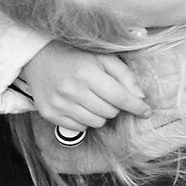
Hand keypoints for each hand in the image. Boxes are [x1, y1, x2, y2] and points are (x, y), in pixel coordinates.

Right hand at [17, 41, 148, 129]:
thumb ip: (124, 75)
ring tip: (92, 98)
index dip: (136, 106)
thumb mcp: (103, 58)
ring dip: (101, 114)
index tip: (147, 111)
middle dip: (115, 105)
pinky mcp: (49, 114)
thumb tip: (140, 97)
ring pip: (96, 122)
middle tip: (106, 93)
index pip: (119, 96)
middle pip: (110, 112)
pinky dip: (85, 120)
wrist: (39, 59)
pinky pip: (80, 128)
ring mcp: (59, 104)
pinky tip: (80, 105)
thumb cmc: (77, 57)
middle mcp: (71, 90)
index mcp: (86, 72)